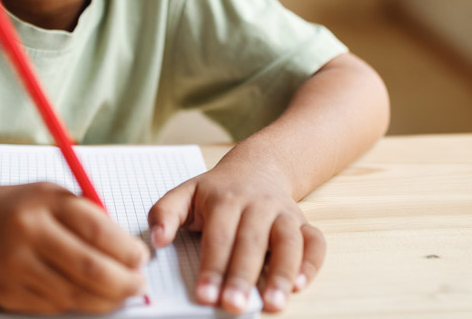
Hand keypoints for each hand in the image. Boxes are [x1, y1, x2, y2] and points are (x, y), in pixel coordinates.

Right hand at [0, 182, 148, 313]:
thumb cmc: (17, 208)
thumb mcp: (53, 196)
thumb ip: (89, 217)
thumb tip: (129, 251)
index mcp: (44, 203)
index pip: (98, 230)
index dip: (127, 250)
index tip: (142, 258)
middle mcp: (27, 234)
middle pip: (89, 268)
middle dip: (123, 282)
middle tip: (137, 284)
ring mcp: (14, 266)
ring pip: (73, 294)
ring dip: (104, 299)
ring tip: (119, 293)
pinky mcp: (5, 293)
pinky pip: (51, 306)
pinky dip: (75, 304)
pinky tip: (86, 296)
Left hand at [147, 160, 324, 313]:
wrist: (258, 167)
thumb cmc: (218, 189)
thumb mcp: (186, 192)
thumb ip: (165, 213)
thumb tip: (156, 240)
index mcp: (225, 199)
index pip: (218, 236)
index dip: (212, 267)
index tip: (205, 295)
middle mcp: (258, 205)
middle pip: (252, 242)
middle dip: (243, 276)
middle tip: (234, 305)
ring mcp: (283, 213)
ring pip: (288, 242)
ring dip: (282, 273)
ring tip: (273, 304)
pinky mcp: (303, 223)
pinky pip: (315, 242)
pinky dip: (311, 264)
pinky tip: (299, 285)